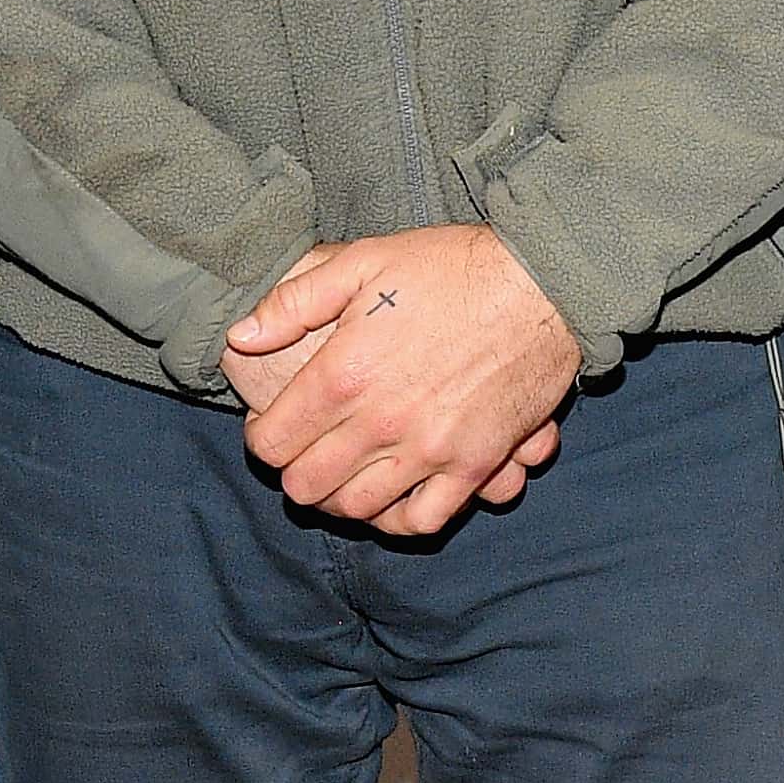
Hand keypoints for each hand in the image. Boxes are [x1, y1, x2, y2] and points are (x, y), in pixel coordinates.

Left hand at [224, 229, 576, 535]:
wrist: (542, 283)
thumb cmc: (450, 267)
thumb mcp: (362, 262)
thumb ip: (293, 303)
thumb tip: (241, 336)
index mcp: (343, 374)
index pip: (271, 442)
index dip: (261, 439)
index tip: (272, 427)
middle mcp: (380, 422)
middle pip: (306, 487)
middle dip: (295, 473)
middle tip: (305, 454)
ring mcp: (429, 450)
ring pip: (357, 509)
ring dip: (340, 498)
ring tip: (344, 475)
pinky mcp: (474, 464)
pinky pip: (424, 521)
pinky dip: (399, 519)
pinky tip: (393, 500)